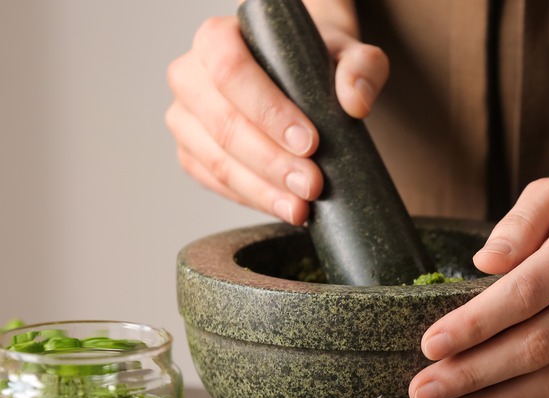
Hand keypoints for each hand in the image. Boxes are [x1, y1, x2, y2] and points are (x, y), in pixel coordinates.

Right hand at [165, 8, 388, 223]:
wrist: (298, 78)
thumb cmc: (314, 62)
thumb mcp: (346, 53)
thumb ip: (361, 67)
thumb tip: (355, 103)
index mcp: (216, 38)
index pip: (231, 71)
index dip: (268, 111)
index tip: (309, 142)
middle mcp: (190, 76)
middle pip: (223, 124)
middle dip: (271, 161)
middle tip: (313, 184)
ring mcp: (185, 119)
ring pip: (217, 161)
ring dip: (262, 190)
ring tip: (302, 206)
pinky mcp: (191, 154)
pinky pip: (216, 184)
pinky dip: (253, 200)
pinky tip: (285, 207)